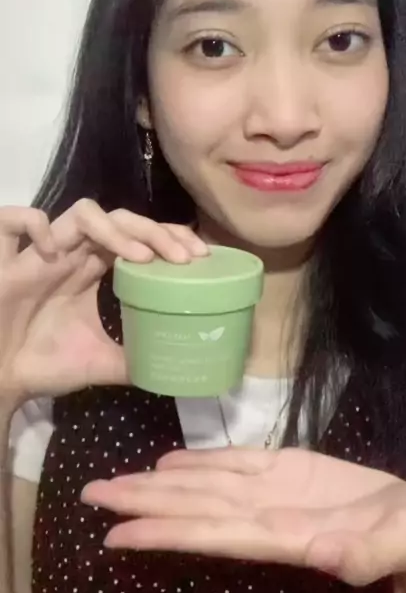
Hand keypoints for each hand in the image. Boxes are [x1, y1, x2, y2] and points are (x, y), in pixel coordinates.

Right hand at [0, 200, 207, 402]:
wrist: (0, 380)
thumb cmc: (43, 364)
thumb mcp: (98, 362)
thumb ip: (133, 359)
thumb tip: (174, 368)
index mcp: (92, 270)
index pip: (137, 236)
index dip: (168, 237)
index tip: (199, 258)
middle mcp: (72, 254)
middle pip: (120, 219)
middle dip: (156, 231)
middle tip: (184, 258)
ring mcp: (41, 253)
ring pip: (82, 212)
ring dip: (116, 229)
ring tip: (141, 258)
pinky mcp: (6, 262)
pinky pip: (14, 221)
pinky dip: (36, 225)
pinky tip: (54, 251)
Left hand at [81, 446, 405, 586]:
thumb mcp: (403, 540)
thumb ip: (368, 552)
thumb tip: (328, 556)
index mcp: (285, 535)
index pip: (212, 533)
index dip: (165, 531)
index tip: (117, 532)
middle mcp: (266, 515)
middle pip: (193, 509)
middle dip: (141, 504)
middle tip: (89, 496)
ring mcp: (272, 491)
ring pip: (204, 485)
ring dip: (157, 483)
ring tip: (114, 482)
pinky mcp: (285, 470)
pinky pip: (233, 463)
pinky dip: (199, 461)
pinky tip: (169, 462)